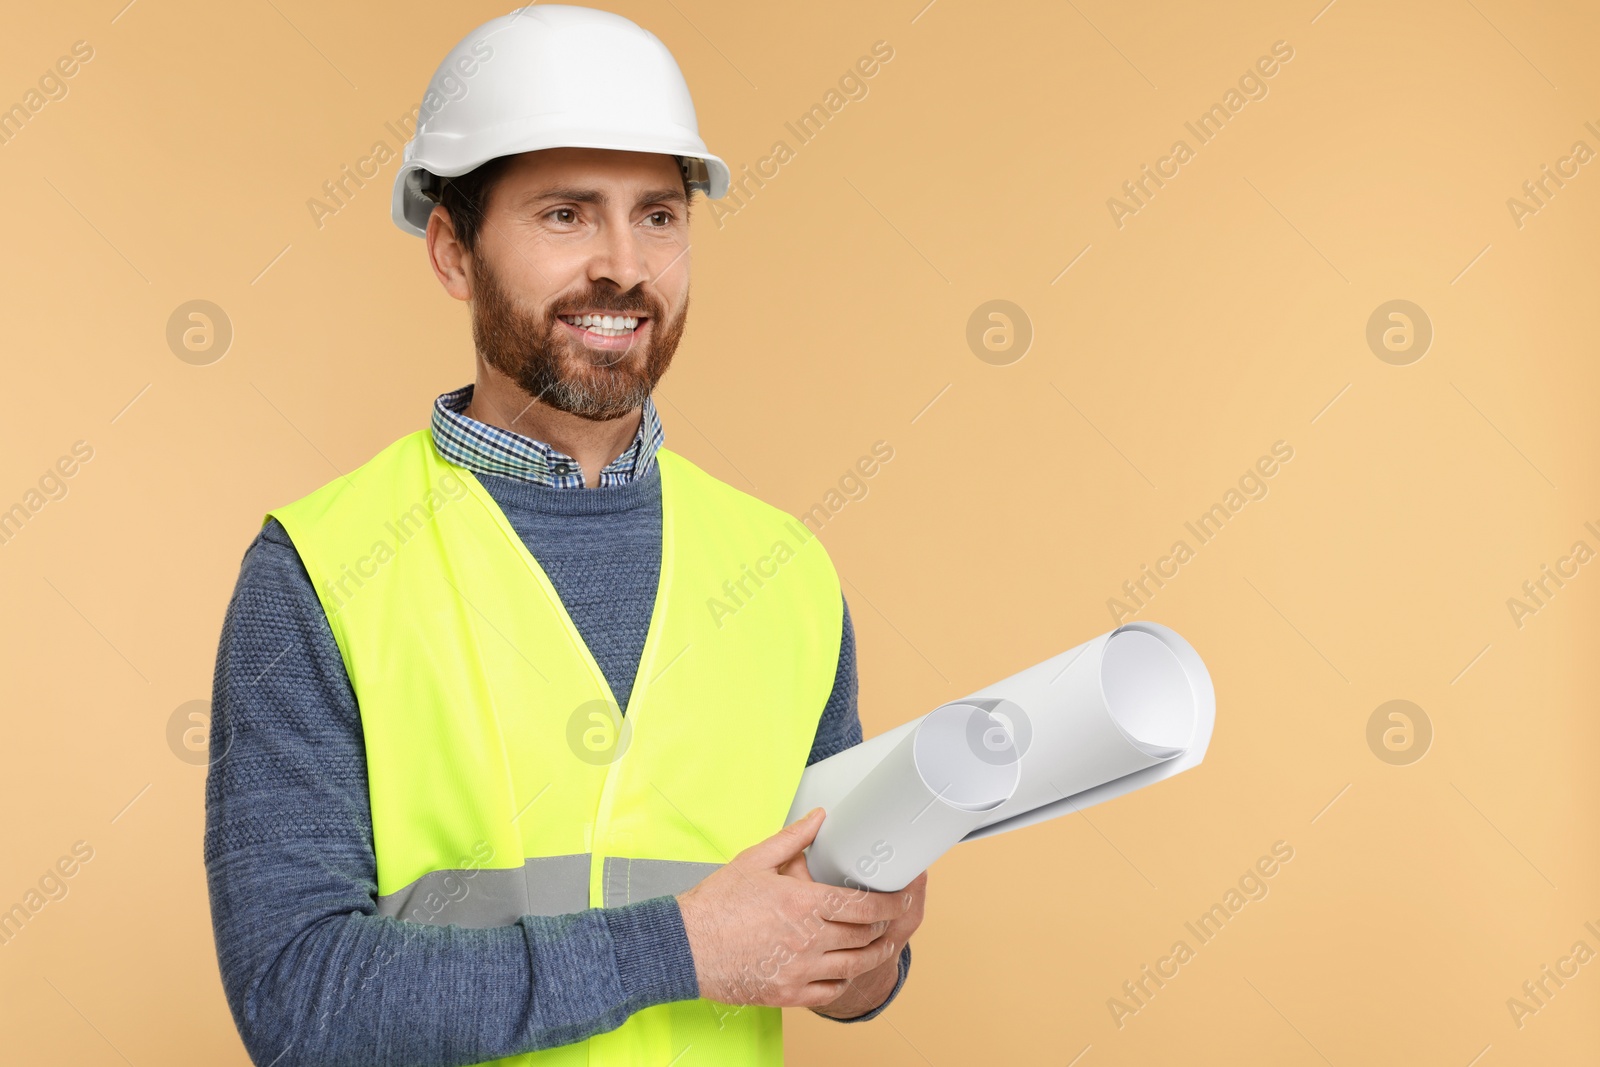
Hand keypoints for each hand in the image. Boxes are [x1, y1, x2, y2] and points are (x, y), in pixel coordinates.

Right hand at [676, 807, 910, 1008]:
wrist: (685, 947)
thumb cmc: (716, 904)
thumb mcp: (754, 860)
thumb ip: (793, 839)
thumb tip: (818, 817)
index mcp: (803, 903)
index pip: (862, 906)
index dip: (889, 903)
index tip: (900, 899)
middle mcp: (808, 939)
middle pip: (864, 936)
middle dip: (885, 927)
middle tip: (895, 919)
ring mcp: (799, 970)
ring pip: (853, 966)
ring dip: (874, 955)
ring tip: (883, 945)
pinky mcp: (787, 993)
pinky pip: (830, 991)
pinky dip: (845, 981)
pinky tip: (848, 970)